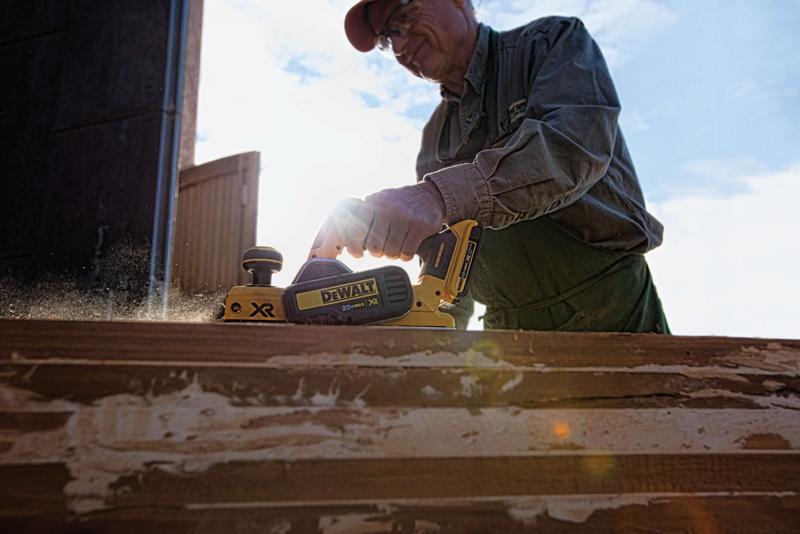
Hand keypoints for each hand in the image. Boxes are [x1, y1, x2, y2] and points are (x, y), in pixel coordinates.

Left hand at [309, 182, 445, 260]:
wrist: (429, 196)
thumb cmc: (397, 203)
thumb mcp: (376, 203)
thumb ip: (359, 217)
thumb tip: (330, 241)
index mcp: (371, 203)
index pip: (354, 231)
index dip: (354, 247)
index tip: (356, 253)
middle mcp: (386, 208)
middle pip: (373, 247)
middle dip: (376, 252)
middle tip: (380, 248)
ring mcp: (404, 217)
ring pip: (389, 252)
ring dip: (391, 253)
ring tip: (394, 245)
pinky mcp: (420, 226)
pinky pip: (406, 252)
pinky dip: (405, 254)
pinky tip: (406, 245)